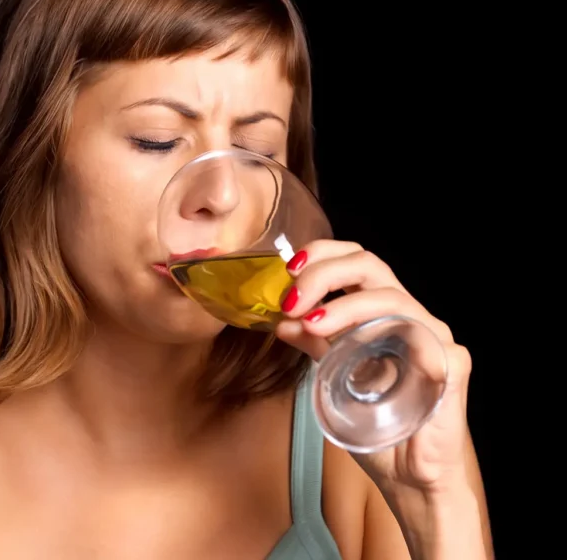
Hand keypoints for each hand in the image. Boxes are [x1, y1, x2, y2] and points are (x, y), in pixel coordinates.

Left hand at [274, 240, 472, 493]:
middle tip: (293, 298)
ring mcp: (432, 335)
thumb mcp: (332, 377)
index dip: (322, 256)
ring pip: (390, 296)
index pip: (355, 262)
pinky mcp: (451, 362)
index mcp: (380, 311)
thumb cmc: (375, 425)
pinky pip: (420, 334)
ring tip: (310, 322)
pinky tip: (350, 345)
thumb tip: (280, 321)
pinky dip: (379, 333)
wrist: (410, 476)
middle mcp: (408, 314)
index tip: (288, 270)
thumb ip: (314, 345)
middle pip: (371, 265)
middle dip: (325, 273)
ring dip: (344, 305)